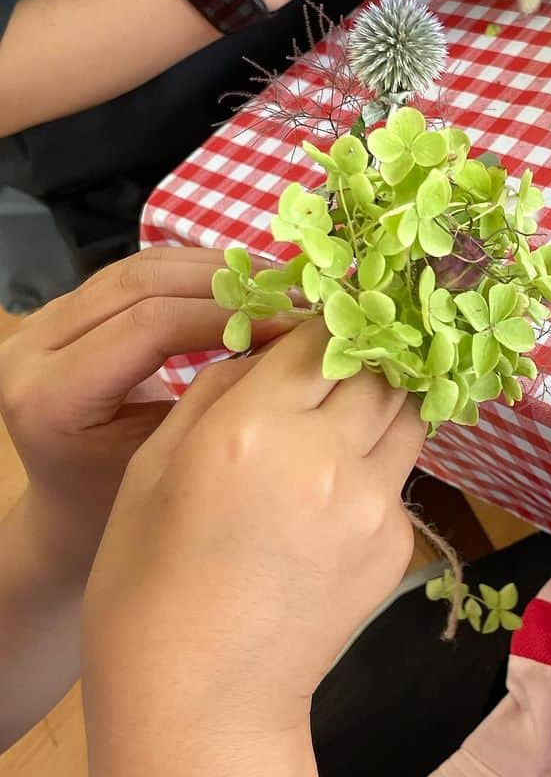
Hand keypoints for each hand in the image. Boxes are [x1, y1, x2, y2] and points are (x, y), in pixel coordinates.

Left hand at [0, 247, 272, 575]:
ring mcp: (42, 322)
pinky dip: (196, 271)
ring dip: (215, 268)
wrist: (70, 510)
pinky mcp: (65, 310)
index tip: (292, 325)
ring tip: (279, 283)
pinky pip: (136, 273)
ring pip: (140, 266)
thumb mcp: (171, 458)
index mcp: (49, 396)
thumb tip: (291, 340)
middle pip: (140, 282)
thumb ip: (215, 397)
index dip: (227, 316)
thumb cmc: (121, 505)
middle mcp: (30, 348)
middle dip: (227, 283)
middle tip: (294, 294)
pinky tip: (246, 282)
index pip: (148, 327)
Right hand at [83, 319, 424, 739]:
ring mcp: (373, 503)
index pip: (321, 337)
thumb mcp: (155, 469)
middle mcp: (328, 456)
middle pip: (380, 369)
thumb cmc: (148, 582)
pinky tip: (333, 496)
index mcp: (256, 429)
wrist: (198, 703)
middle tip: (340, 362)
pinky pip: (399, 477)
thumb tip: (266, 348)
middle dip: (362, 357)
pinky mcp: (397, 544)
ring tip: (343, 420)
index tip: (315, 324)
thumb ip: (217, 392)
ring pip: (407, 416)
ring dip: (382, 404)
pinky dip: (377, 467)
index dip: (322, 323)